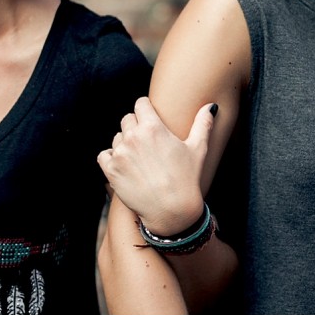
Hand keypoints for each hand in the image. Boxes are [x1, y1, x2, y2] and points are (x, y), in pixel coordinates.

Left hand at [98, 96, 216, 235]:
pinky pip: (104, 155)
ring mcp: (120, 153)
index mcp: (152, 127)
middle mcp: (133, 136)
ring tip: (140, 159)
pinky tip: (125, 167)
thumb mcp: (198, 149)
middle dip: (136, 127)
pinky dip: (112, 159)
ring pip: (117, 137)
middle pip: (128, 119)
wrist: (172, 211)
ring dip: (125, 144)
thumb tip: (211, 106)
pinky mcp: (111, 170)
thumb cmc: (187, 179)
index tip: (151, 120)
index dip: (147, 110)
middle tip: (148, 144)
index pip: (141, 103)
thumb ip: (203, 124)